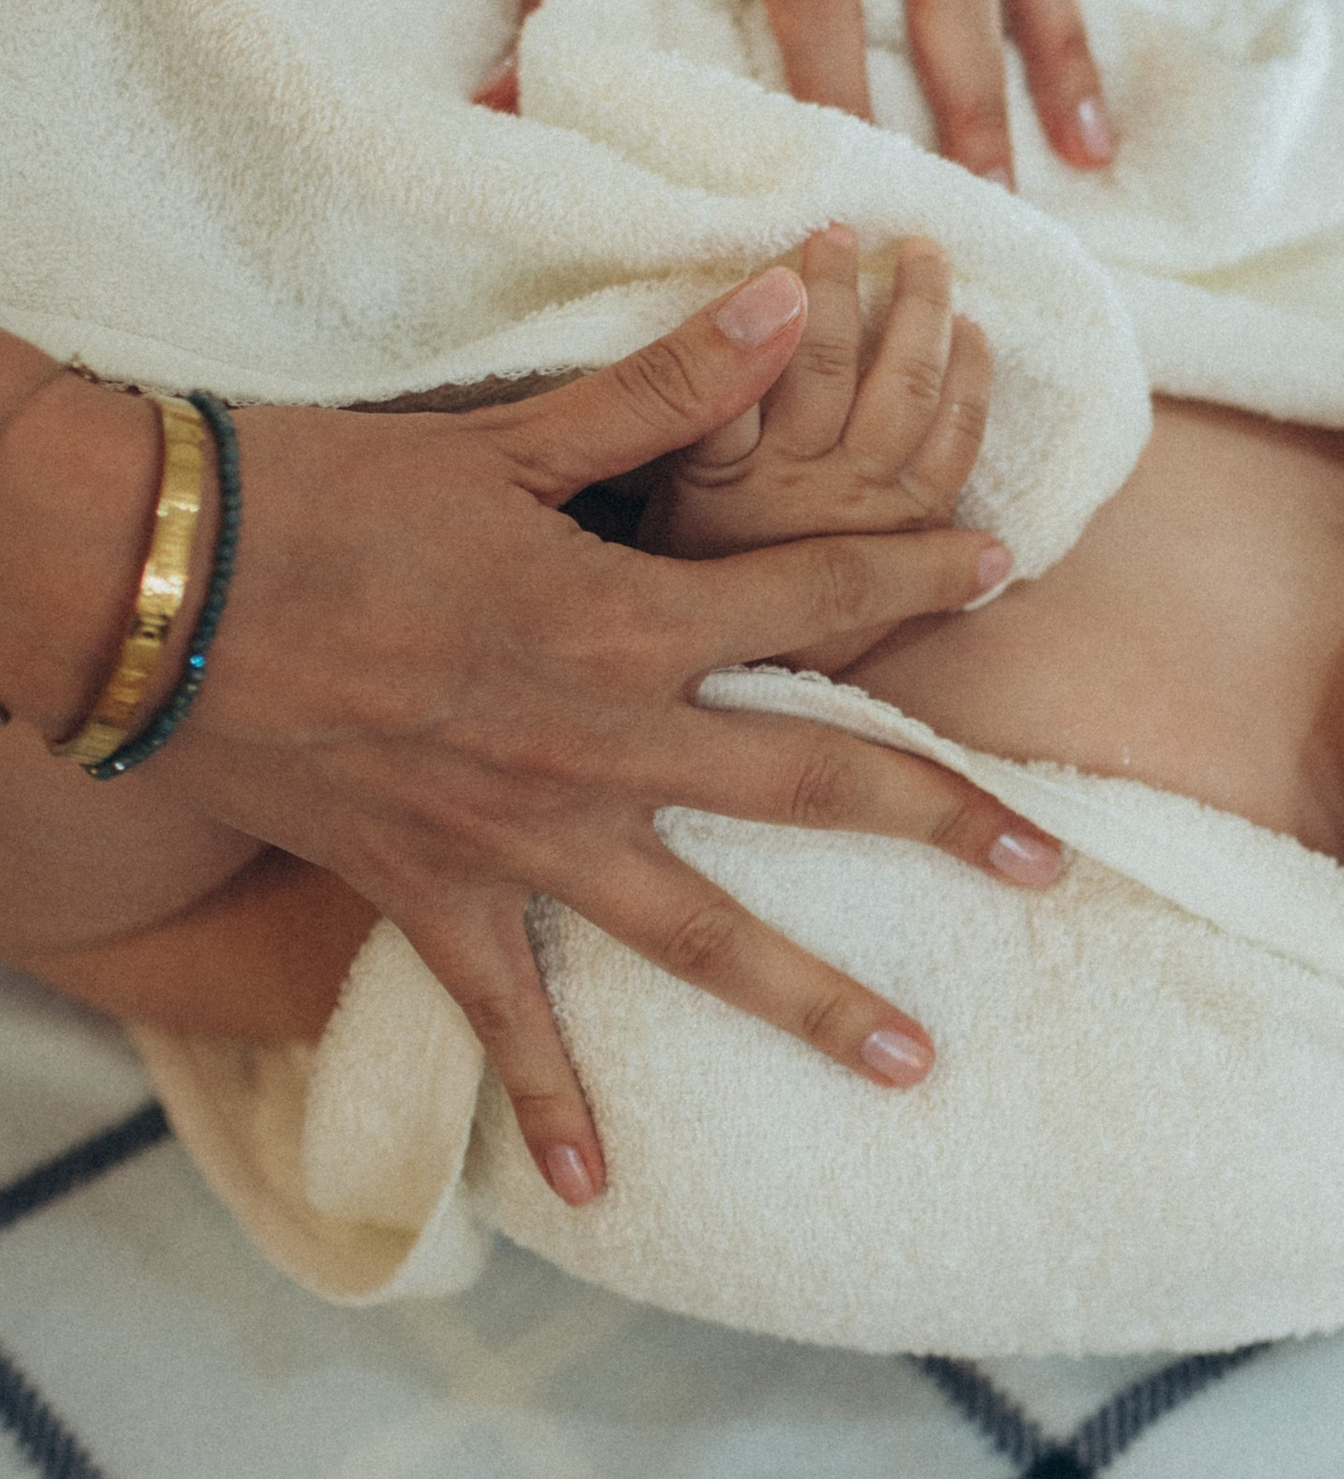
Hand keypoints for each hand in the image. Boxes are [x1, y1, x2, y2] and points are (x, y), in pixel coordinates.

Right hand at [160, 266, 1062, 1206]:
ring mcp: (523, 836)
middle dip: (941, 822)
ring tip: (916, 1062)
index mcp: (627, 619)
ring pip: (701, 935)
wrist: (156, 594)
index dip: (914, 569)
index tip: (1002, 563)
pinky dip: (550, 1100)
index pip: (812, 597)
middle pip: (809, 786)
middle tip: (1053, 865)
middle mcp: (601, 743)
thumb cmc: (326, 494)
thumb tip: (792, 294)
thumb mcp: (508, 434)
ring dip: (814, 1001)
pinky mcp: (435, 894)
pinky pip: (508, 1017)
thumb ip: (666, 385)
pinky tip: (595, 1184)